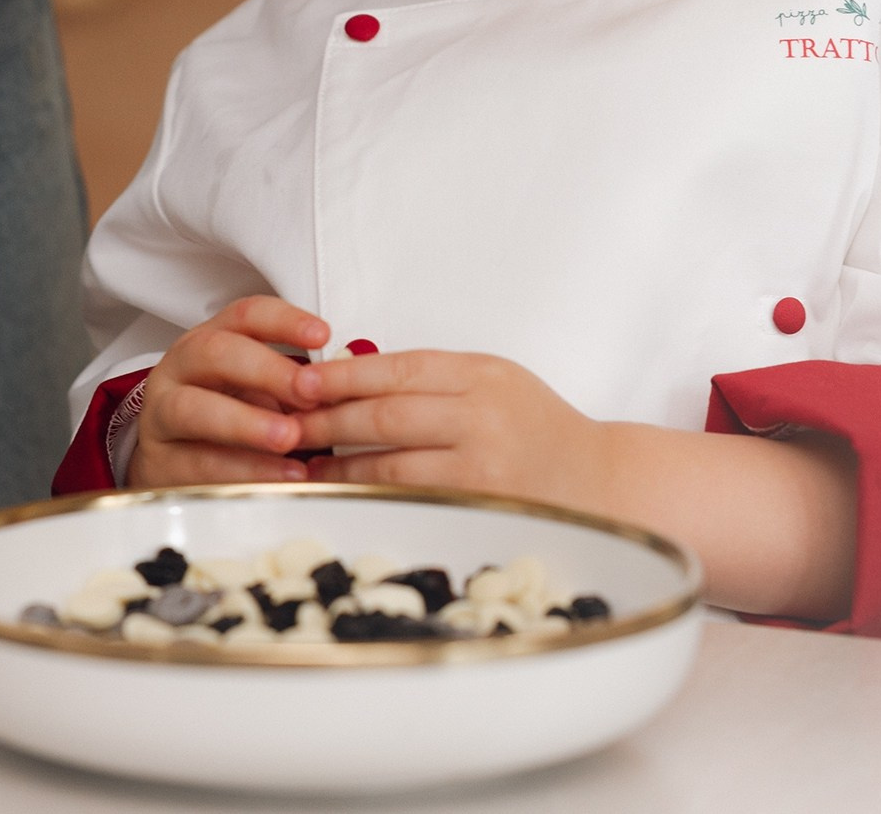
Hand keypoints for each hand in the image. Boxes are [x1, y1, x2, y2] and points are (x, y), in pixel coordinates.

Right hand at [129, 297, 335, 486]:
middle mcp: (180, 370)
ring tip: (289, 439)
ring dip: (246, 423)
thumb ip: (295, 388)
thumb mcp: (256, 392)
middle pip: (213, 352)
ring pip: (193, 409)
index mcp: (209, 342)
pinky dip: (241, 470)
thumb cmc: (222, 418)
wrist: (170, 461)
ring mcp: (161, 414)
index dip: (283, 321)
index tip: (322, 336)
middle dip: (266, 371)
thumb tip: (345, 390)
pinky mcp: (159, 461)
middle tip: (307, 392)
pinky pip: (195, 464)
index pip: (244, 316)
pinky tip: (277, 476)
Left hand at [294, 349, 614, 505]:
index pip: (396, 370)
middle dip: (325, 420)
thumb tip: (346, 373)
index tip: (300, 381)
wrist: (597, 482)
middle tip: (283, 422)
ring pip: (389, 466)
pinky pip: (407, 503)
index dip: (341, 377)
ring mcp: (480, 470)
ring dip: (336, 466)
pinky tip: (338, 495)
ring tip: (299, 463)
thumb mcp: (491, 380)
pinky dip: (367, 498)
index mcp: (481, 375)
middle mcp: (481, 419)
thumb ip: (429, 377)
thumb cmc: (534, 426)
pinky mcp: (477, 511)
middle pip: (384, 416)